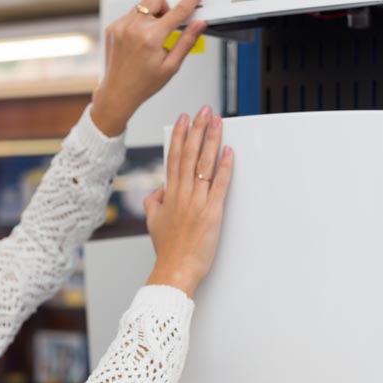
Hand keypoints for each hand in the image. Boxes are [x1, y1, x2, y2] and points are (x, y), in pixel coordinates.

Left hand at [90, 0, 209, 136]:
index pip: (179, 10)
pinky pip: (130, 14)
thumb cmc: (143, 84)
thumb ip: (187, 41)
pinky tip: (137, 42)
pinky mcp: (112, 27)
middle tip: (164, 29)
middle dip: (164, 8)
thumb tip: (199, 24)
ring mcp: (120, 26)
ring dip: (150, 16)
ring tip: (148, 39)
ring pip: (143, 4)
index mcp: (151, 38)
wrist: (117, 93)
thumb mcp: (171, 66)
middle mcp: (134, 28)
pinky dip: (138, 23)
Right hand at [143, 105, 233, 297]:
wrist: (174, 271)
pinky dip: (225, 167)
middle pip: (189, 154)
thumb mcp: (153, 224)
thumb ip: (153, 203)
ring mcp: (197, 202)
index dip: (179, 136)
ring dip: (210, 140)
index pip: (174, 158)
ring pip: (204, 165)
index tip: (183, 119)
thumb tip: (158, 191)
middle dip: (197, 130)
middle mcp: (182, 194)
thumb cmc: (167, 251)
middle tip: (203, 111)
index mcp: (169, 195)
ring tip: (216, 122)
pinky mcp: (212, 213)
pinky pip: (220, 185)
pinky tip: (229, 152)